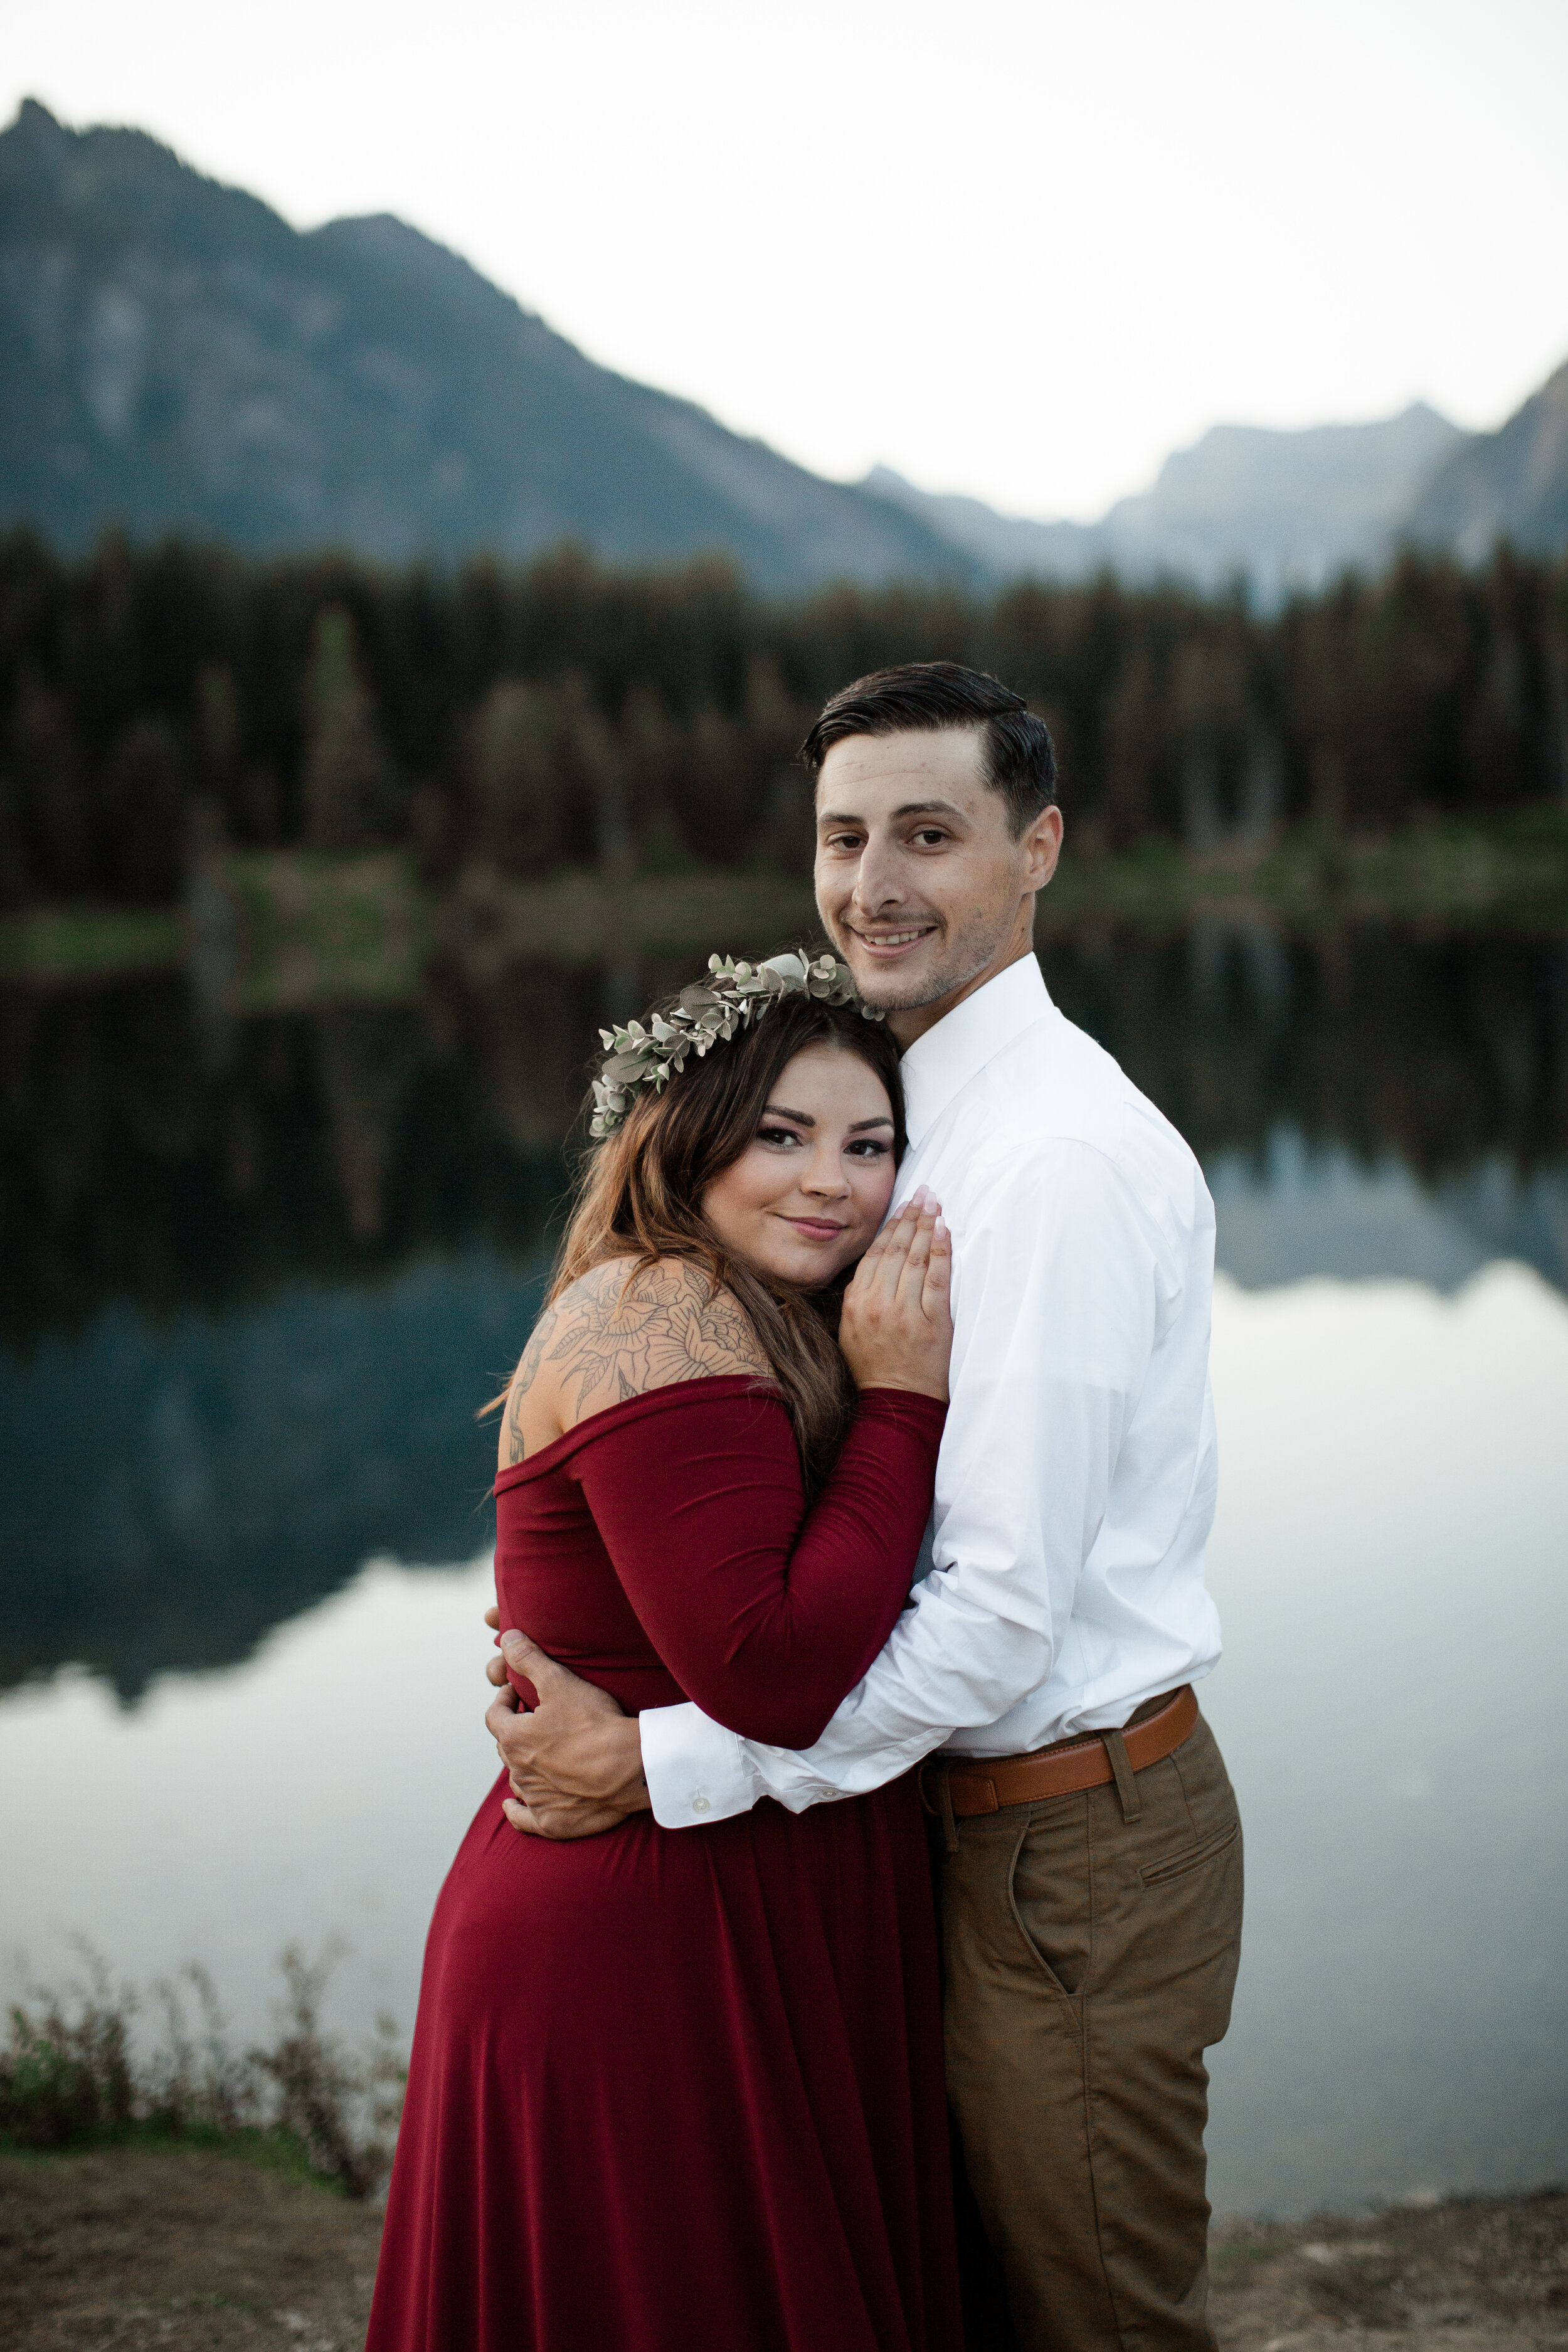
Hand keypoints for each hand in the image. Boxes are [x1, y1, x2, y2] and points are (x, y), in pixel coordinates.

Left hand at [482, 1618, 650, 1840]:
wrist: (632, 1768)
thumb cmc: (596, 1724)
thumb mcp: (560, 1682)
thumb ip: (530, 1659)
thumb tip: (507, 1639)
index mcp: (514, 1738)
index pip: (495, 1715)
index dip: (503, 1700)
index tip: (516, 1693)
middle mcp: (519, 1771)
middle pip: (506, 1747)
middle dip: (516, 1730)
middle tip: (534, 1718)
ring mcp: (536, 1798)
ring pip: (518, 1779)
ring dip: (523, 1765)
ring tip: (539, 1753)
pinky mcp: (553, 1821)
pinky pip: (525, 1818)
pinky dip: (518, 1811)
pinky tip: (514, 1807)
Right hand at [838, 1190, 952, 1401]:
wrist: (895, 1400)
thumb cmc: (874, 1367)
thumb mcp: (850, 1330)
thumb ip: (857, 1296)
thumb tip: (871, 1264)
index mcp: (855, 1302)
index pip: (875, 1253)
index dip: (891, 1225)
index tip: (904, 1206)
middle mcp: (877, 1303)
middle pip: (895, 1249)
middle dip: (912, 1216)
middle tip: (925, 1193)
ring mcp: (904, 1312)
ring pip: (915, 1258)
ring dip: (927, 1226)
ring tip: (936, 1204)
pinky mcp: (931, 1322)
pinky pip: (936, 1279)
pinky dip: (940, 1251)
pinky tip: (944, 1231)